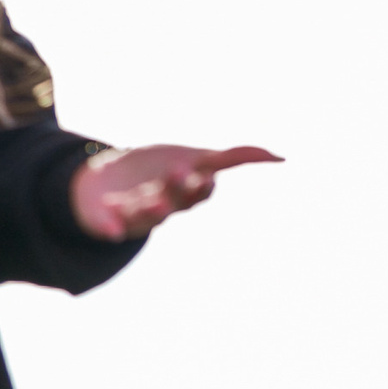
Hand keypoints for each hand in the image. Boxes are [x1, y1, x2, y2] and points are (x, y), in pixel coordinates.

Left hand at [70, 144, 280, 241]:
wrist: (105, 184)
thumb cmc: (159, 172)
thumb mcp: (196, 160)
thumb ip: (235, 159)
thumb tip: (282, 158)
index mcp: (183, 192)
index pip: (198, 193)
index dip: (202, 186)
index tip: (206, 175)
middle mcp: (163, 205)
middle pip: (174, 200)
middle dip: (178, 188)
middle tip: (180, 171)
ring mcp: (134, 213)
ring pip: (145, 216)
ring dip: (151, 211)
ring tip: (152, 202)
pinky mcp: (106, 218)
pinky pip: (108, 227)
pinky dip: (110, 229)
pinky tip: (110, 230)